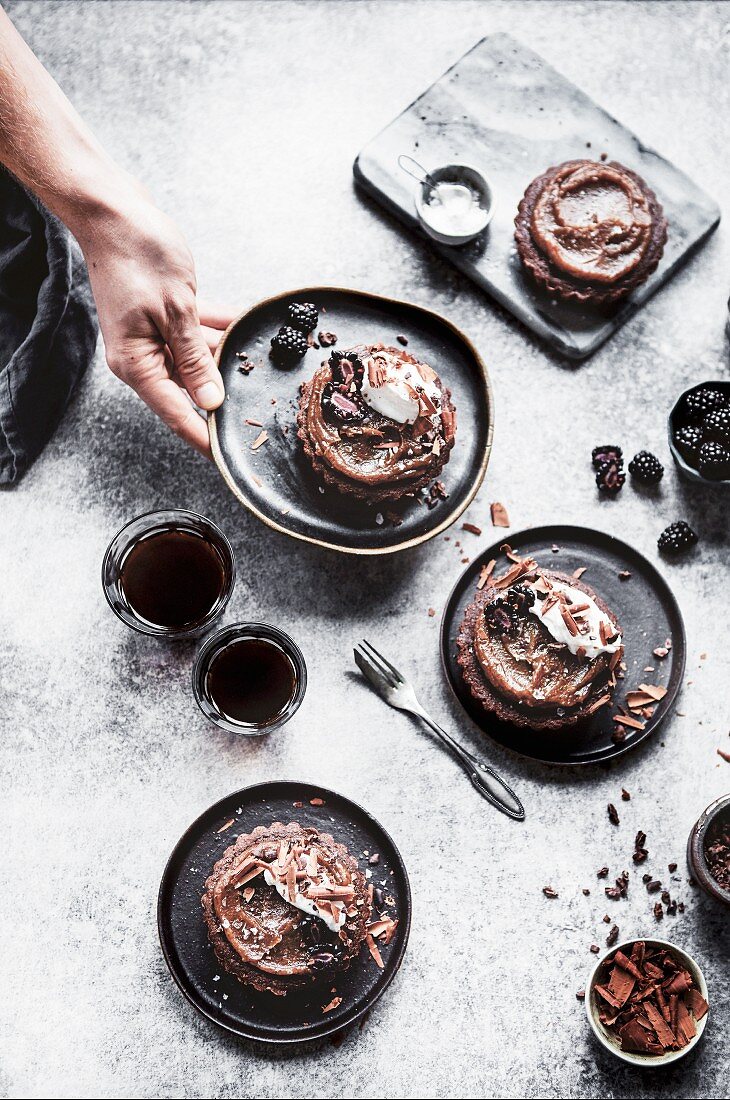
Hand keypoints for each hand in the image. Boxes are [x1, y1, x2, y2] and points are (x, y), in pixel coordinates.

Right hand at [77, 190, 232, 454]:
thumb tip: (211, 401)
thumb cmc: (137, 255)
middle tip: (260, 400)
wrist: (114, 211)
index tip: (228, 456)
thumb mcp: (176, 311)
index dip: (203, 436)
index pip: (176, 413)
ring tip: (258, 354)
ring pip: (198, 358)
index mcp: (137, 364)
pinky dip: (219, 327)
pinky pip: (197, 332)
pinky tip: (246, 323)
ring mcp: (152, 336)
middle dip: (224, 387)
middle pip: (190, 388)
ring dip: (226, 352)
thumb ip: (195, 359)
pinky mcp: (162, 316)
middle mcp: (142, 356)